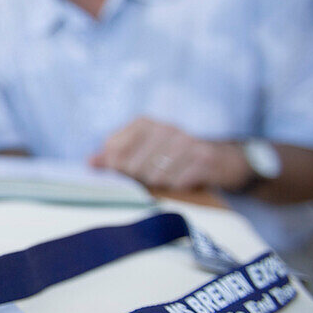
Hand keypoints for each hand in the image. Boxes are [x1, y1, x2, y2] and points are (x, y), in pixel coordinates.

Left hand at [89, 117, 250, 190]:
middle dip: (137, 179)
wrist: (221, 159)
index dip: (114, 167)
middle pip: (133, 165)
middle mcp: (165, 128)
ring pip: (155, 176)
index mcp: (145, 123)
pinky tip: (180, 184)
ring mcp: (186, 143)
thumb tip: (90, 163)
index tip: (120, 174)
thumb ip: (115, 156)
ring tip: (164, 182)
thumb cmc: (173, 156)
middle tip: (146, 182)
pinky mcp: (203, 159)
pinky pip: (178, 182)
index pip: (114, 148)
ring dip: (157, 186)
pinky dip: (176, 188)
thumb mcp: (144, 150)